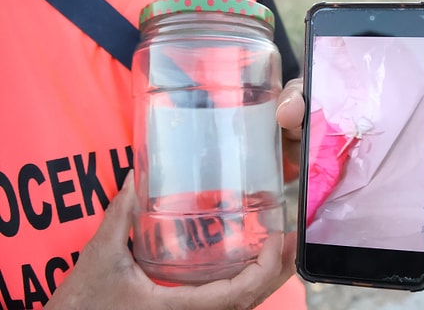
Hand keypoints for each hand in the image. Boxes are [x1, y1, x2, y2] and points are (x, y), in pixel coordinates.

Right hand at [44, 172, 296, 309]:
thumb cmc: (83, 304)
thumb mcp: (100, 257)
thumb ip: (118, 216)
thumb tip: (136, 177)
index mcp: (179, 308)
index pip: (239, 294)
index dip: (266, 268)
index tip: (277, 238)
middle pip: (250, 301)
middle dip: (276, 270)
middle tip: (289, 237)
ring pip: (241, 306)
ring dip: (263, 278)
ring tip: (276, 246)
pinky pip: (226, 307)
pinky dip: (244, 286)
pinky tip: (244, 264)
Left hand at [275, 79, 423, 203]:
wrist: (292, 155)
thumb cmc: (300, 120)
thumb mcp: (297, 105)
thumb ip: (294, 100)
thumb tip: (290, 112)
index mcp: (379, 98)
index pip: (419, 88)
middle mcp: (395, 124)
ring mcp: (395, 153)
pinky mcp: (389, 180)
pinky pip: (417, 186)